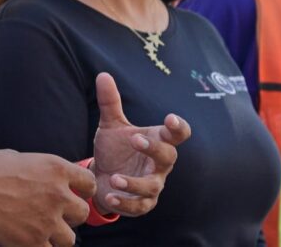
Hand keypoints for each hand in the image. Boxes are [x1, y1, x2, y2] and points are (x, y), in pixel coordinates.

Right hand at [0, 149, 94, 246]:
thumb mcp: (21, 159)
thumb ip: (42, 172)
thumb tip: (50, 180)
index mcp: (56, 169)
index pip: (89, 183)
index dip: (83, 191)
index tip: (76, 195)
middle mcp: (58, 195)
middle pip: (82, 214)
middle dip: (70, 216)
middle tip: (54, 215)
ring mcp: (48, 221)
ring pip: (69, 239)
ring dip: (57, 236)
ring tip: (39, 230)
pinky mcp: (33, 242)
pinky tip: (27, 240)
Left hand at [89, 72, 190, 216]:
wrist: (102, 176)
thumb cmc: (115, 149)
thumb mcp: (111, 125)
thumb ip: (110, 102)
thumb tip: (103, 74)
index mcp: (157, 141)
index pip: (178, 134)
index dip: (178, 127)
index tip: (170, 119)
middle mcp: (159, 164)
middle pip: (169, 157)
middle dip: (154, 149)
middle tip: (135, 139)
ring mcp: (152, 185)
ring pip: (152, 186)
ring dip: (134, 183)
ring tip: (115, 178)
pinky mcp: (141, 204)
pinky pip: (138, 206)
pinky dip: (124, 203)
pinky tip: (109, 196)